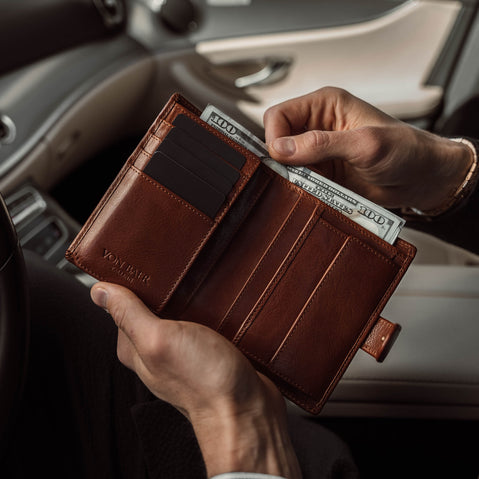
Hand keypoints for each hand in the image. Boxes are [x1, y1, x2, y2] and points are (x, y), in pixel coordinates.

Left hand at [90, 282, 300, 478]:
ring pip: (181, 315)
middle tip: (179, 273)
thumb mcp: (159, 339)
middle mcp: (158, 350)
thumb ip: (129, 315)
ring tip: (203, 284)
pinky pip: (204, 323)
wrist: (246, 410)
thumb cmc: (203, 381)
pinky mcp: (209, 352)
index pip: (123, 306)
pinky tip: (220, 303)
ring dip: (191, 299)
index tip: (145, 265)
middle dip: (164, 289)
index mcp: (137, 348)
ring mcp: (184, 352)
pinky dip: (210, 311)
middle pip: (154, 309)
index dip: (132, 284)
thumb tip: (99, 291)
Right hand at [264, 87, 473, 211]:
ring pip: (284, 163)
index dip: (274, 136)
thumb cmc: (405, 150)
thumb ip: (320, 144)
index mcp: (325, 105)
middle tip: (296, 174)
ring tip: (309, 184)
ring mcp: (317, 152)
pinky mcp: (321, 173)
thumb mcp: (364, 144)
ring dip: (290, 176)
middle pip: (277, 139)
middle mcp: (317, 125)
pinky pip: (297, 180)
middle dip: (280, 158)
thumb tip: (280, 148)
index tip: (282, 158)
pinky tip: (312, 192)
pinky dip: (299, 188)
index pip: (279, 114)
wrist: (421, 179)